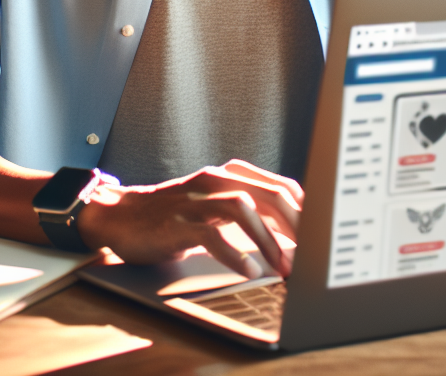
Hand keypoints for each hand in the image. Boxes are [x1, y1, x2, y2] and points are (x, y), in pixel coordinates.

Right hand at [76, 159, 302, 278]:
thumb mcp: (216, 205)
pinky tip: (247, 270)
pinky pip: (210, 235)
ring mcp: (196, 199)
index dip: (304, 209)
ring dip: (267, 240)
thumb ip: (249, 210)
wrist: (123, 216)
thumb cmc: (176, 215)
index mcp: (230, 174)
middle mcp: (216, 180)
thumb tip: (293, 231)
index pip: (279, 185)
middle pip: (267, 193)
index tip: (321, 233)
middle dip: (295, 223)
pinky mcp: (177, 222)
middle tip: (310, 251)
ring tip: (282, 266)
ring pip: (242, 208)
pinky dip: (233, 253)